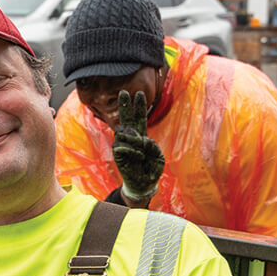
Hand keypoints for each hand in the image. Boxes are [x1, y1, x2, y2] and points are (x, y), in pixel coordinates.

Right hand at [112, 90, 164, 205]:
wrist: (144, 184)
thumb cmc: (151, 170)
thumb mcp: (158, 156)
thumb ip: (151, 145)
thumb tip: (139, 139)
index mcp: (142, 137)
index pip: (139, 119)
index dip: (139, 107)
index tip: (138, 93)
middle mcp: (131, 139)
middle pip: (127, 119)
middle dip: (125, 106)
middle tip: (124, 92)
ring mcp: (123, 146)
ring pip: (123, 132)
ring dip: (134, 138)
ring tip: (141, 149)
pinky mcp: (118, 155)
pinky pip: (121, 145)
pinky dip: (131, 150)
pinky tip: (137, 156)